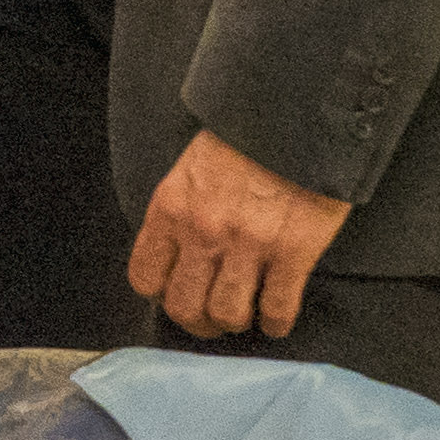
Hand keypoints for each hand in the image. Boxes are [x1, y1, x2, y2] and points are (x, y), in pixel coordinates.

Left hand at [126, 127, 355, 341]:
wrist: (294, 116)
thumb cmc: (244, 139)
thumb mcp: (191, 170)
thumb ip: (181, 211)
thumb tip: (179, 251)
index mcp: (170, 209)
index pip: (145, 277)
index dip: (161, 294)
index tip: (177, 294)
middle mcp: (202, 232)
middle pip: (183, 306)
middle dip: (197, 321)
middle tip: (212, 319)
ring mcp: (247, 245)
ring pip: (227, 314)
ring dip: (235, 323)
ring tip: (245, 317)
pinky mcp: (292, 252)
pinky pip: (277, 308)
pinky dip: (276, 322)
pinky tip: (276, 318)